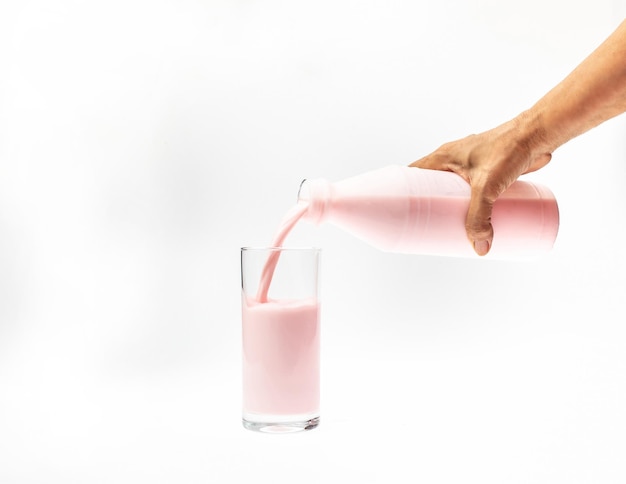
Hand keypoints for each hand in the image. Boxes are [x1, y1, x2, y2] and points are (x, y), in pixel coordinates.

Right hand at [410, 114, 551, 255]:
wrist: (538, 133)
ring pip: (453, 188)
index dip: (404, 192)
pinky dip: (469, 202)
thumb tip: (480, 247)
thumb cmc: (508, 149)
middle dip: (429, 206)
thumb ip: (480, 217)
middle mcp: (454, 159)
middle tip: (427, 227)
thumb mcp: (488, 186)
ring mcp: (471, 164)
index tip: (402, 212)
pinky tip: (473, 216)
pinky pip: (471, 189)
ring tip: (449, 226)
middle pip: (432, 185)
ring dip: (450, 205)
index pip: (413, 174)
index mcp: (443, 157)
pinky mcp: (489, 170)